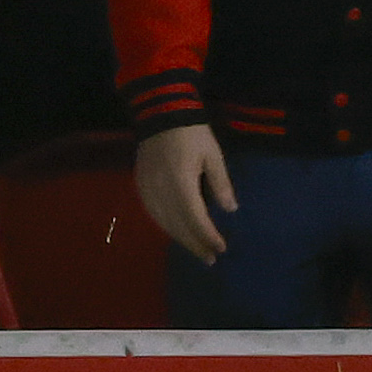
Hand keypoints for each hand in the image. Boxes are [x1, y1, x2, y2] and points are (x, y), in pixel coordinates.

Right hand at [133, 124, 235, 263]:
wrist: (160, 113)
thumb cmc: (192, 133)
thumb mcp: (213, 155)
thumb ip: (221, 183)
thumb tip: (230, 209)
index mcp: (181, 183)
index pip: (196, 218)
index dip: (208, 236)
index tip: (221, 248)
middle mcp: (162, 190)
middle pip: (178, 226)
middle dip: (195, 244)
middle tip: (210, 258)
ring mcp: (148, 189)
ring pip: (164, 222)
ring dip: (180, 238)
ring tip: (196, 250)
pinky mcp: (141, 185)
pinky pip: (153, 213)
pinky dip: (166, 226)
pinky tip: (176, 232)